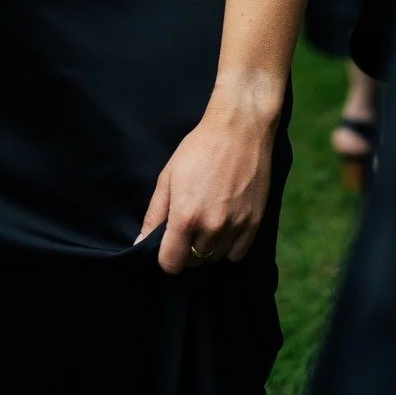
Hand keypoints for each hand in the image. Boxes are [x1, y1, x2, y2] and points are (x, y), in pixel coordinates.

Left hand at [136, 81, 277, 274]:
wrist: (239, 130)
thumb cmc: (198, 149)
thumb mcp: (168, 177)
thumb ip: (154, 215)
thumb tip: (141, 244)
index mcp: (185, 216)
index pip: (171, 264)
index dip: (166, 257)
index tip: (168, 244)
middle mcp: (211, 227)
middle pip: (193, 263)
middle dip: (187, 249)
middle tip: (189, 223)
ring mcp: (235, 227)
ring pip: (214, 259)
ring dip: (207, 248)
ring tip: (207, 219)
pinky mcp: (254, 224)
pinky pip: (236, 255)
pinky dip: (228, 246)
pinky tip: (224, 224)